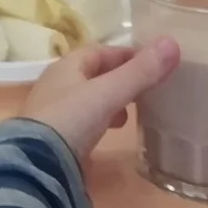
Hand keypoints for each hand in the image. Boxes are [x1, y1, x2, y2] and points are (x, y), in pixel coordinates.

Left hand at [22, 39, 181, 159]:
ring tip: (133, 111)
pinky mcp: (57, 137)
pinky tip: (113, 131)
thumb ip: (139, 72)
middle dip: (121, 79)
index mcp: (66, 66)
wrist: (36, 164)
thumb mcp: (108, 93)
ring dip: (112, 100)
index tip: (154, 62)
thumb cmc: (71, 119)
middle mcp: (58, 84)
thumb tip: (172, 43)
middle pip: (95, 75)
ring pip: (90, 98)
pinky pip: (85, 121)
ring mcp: (55, 111)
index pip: (100, 52)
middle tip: (149, 87)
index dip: (127, 54)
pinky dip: (102, 120)